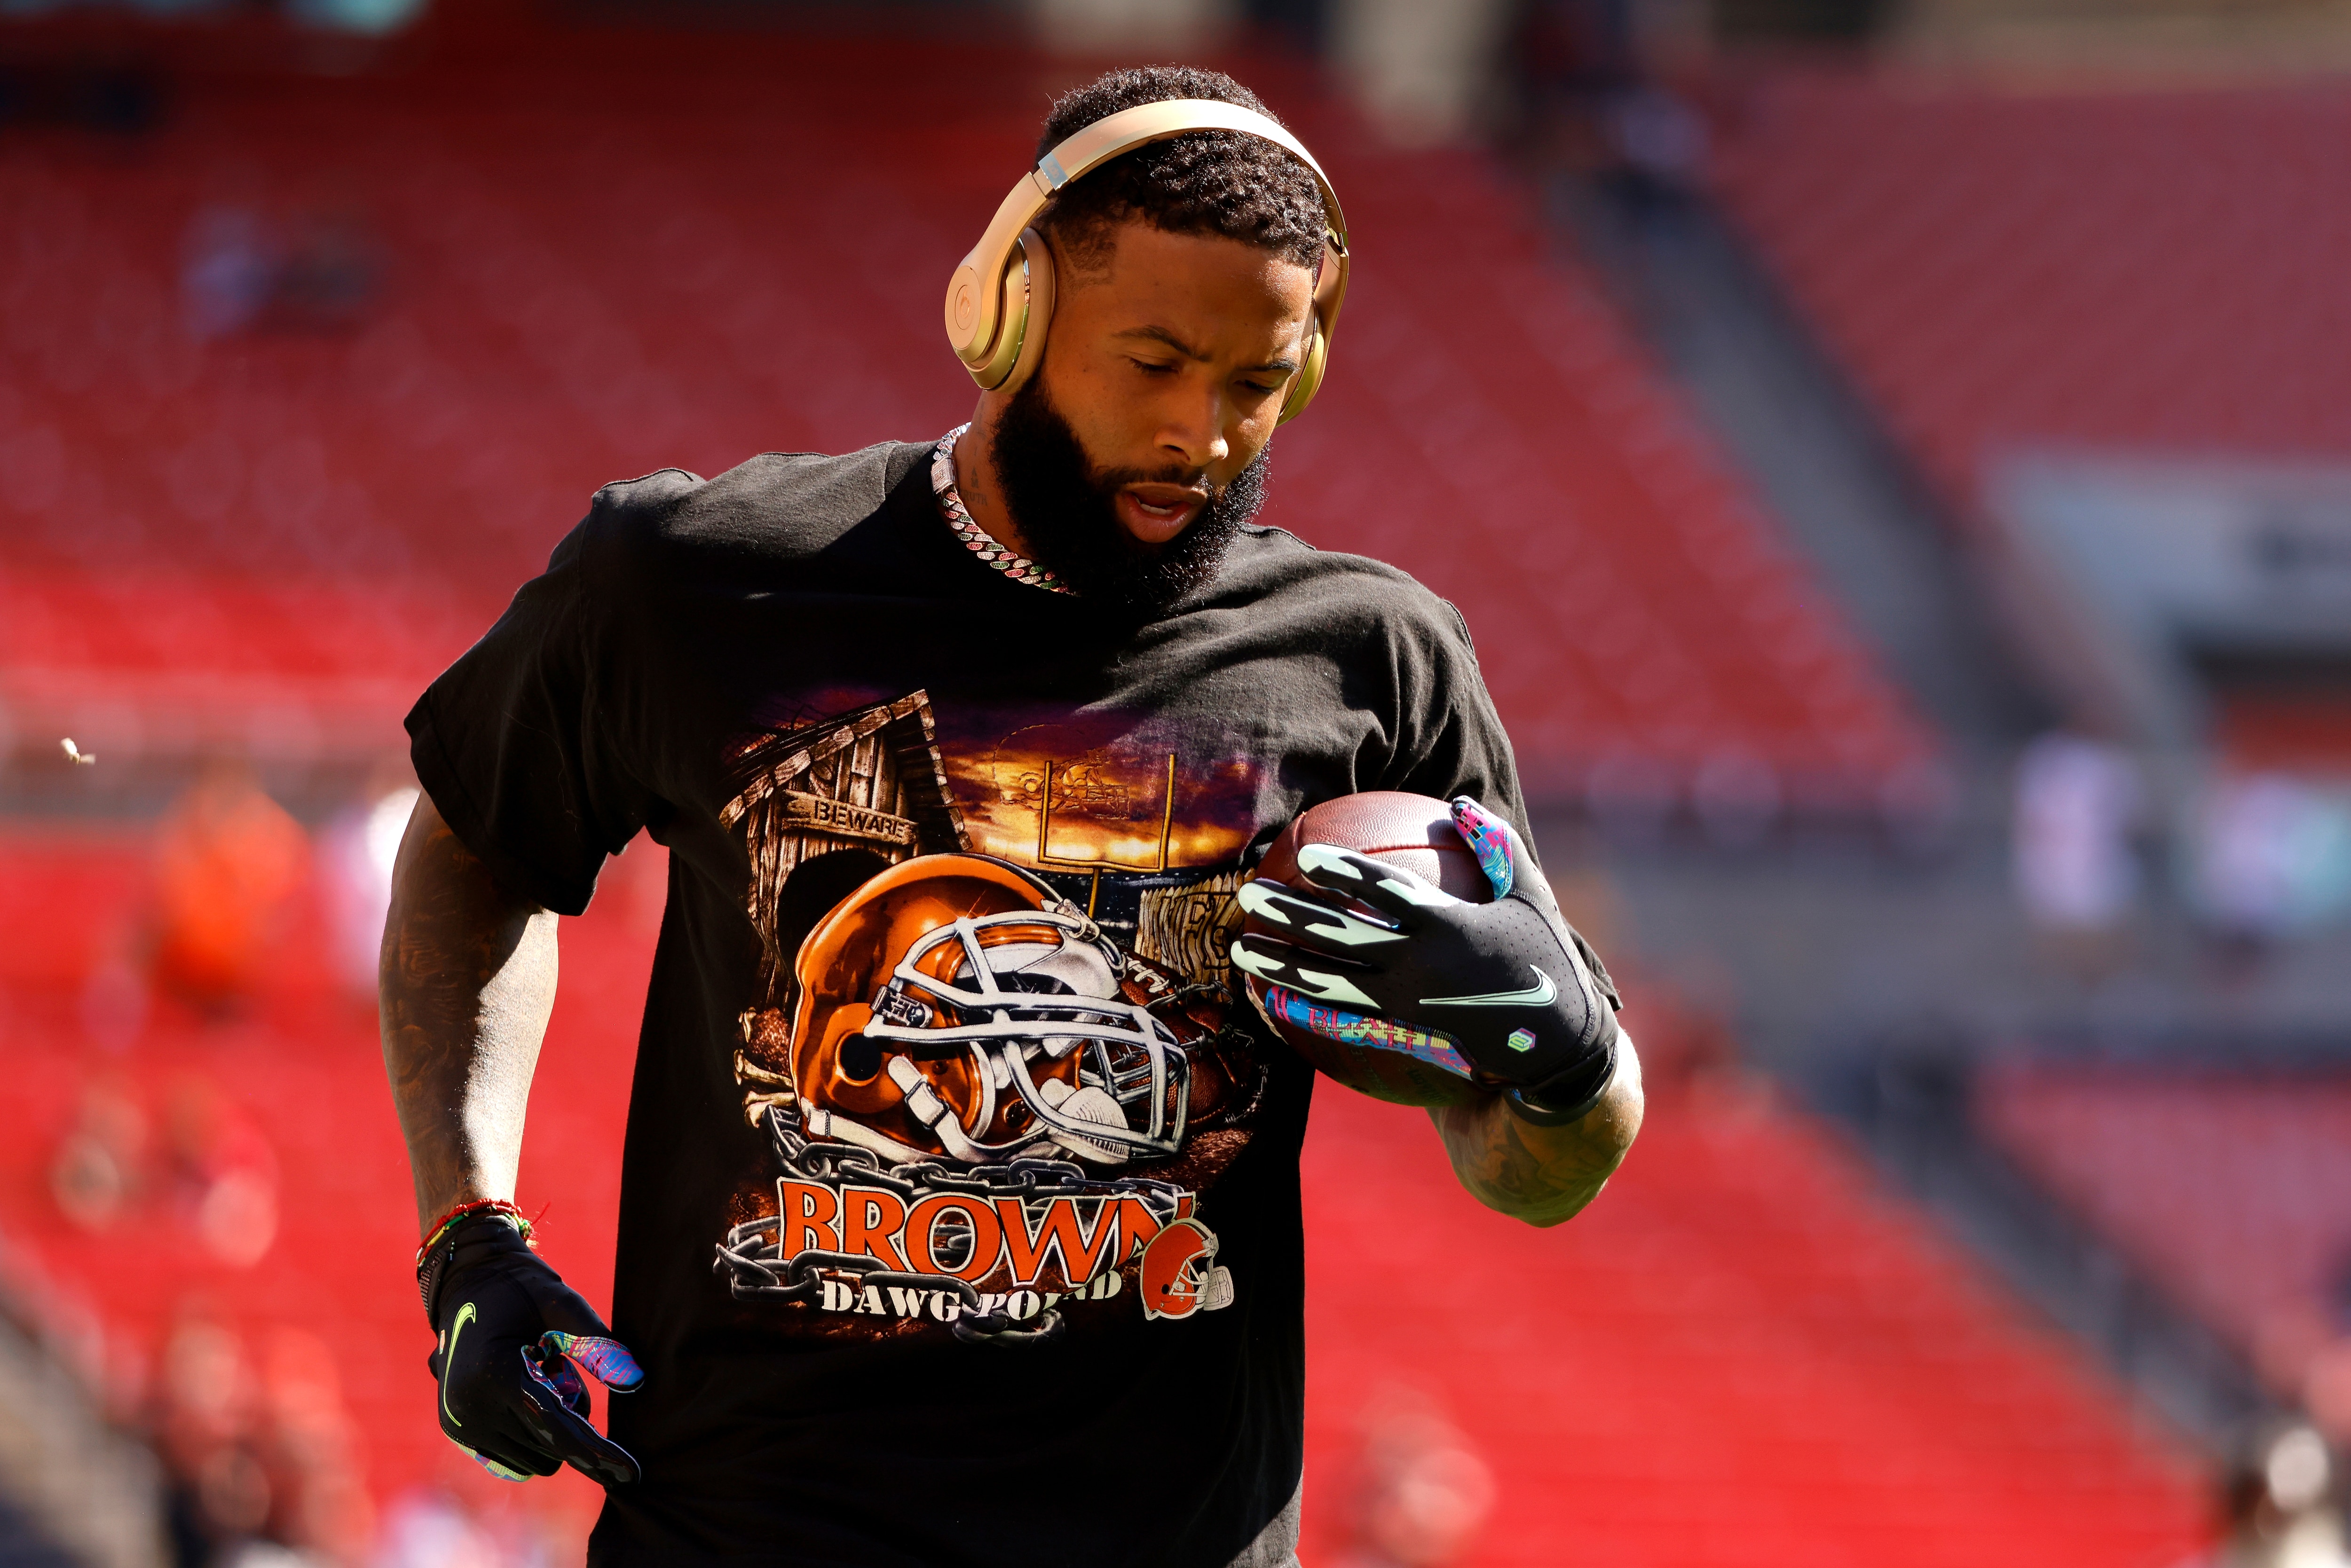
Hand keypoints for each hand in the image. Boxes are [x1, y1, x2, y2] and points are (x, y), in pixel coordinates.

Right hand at [423, 1217, 644, 1484]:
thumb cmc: (522, 1288)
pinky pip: (513, 1458)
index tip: (632, 1473)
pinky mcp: (456, 1430)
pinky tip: (524, 1392)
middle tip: (558, 1370)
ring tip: (537, 1377)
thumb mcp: (563, 1304)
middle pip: (550, 1449)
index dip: (598, 1453)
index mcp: (496, 1375)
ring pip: (534, 1459)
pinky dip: (532, 1436)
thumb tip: (638, 1382)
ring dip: (552, 1430)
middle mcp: (470, 1408)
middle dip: (573, 1421)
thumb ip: (599, 1344)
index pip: (558, 1429)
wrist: (467, 1283)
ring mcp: (459, 1424)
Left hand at [1229, 797, 1618, 1122]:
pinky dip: (1303, 1005)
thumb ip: (1497, 846)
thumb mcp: (1532, 896)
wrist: (1551, 1043)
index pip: (1385, 895)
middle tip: (1247, 896)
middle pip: (1340, 938)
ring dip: (1279, 964)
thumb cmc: (1543, 956)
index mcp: (1449, 928)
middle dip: (1290, 917)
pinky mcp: (1400, 1028)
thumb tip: (1458, 802)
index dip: (1343, 874)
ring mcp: (1405, 1003)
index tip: (1305, 854)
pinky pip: (1342, 1015)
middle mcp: (1419, 967)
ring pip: (1329, 982)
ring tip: (1239, 947)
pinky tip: (1268, 994)